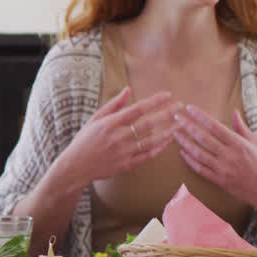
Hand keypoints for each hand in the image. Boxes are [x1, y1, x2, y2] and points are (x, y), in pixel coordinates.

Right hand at [52, 88, 181, 184]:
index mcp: (110, 123)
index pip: (138, 109)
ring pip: (151, 141)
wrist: (75, 166)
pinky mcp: (126, 165)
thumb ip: (113, 104)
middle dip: (167, 114)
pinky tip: (168, 141)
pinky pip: (147, 156)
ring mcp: (123, 152)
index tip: (168, 95)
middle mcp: (118, 137)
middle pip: (148, 124)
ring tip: (180, 124)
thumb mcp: (95, 118)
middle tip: (180, 107)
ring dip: (168, 132)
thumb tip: (128, 89)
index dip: (155, 101)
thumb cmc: (84, 140)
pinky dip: (159, 149)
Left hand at [173, 107, 256, 222]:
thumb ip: (242, 128)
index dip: (200, 116)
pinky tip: (183, 153)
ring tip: (175, 134)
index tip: (189, 108)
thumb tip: (234, 112)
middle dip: (188, 126)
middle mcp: (230, 156)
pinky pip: (201, 169)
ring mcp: (224, 169)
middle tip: (176, 118)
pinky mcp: (220, 181)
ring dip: (185, 143)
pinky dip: (190, 161)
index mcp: (240, 144)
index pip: (215, 126)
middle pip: (204, 138)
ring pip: (199, 154)